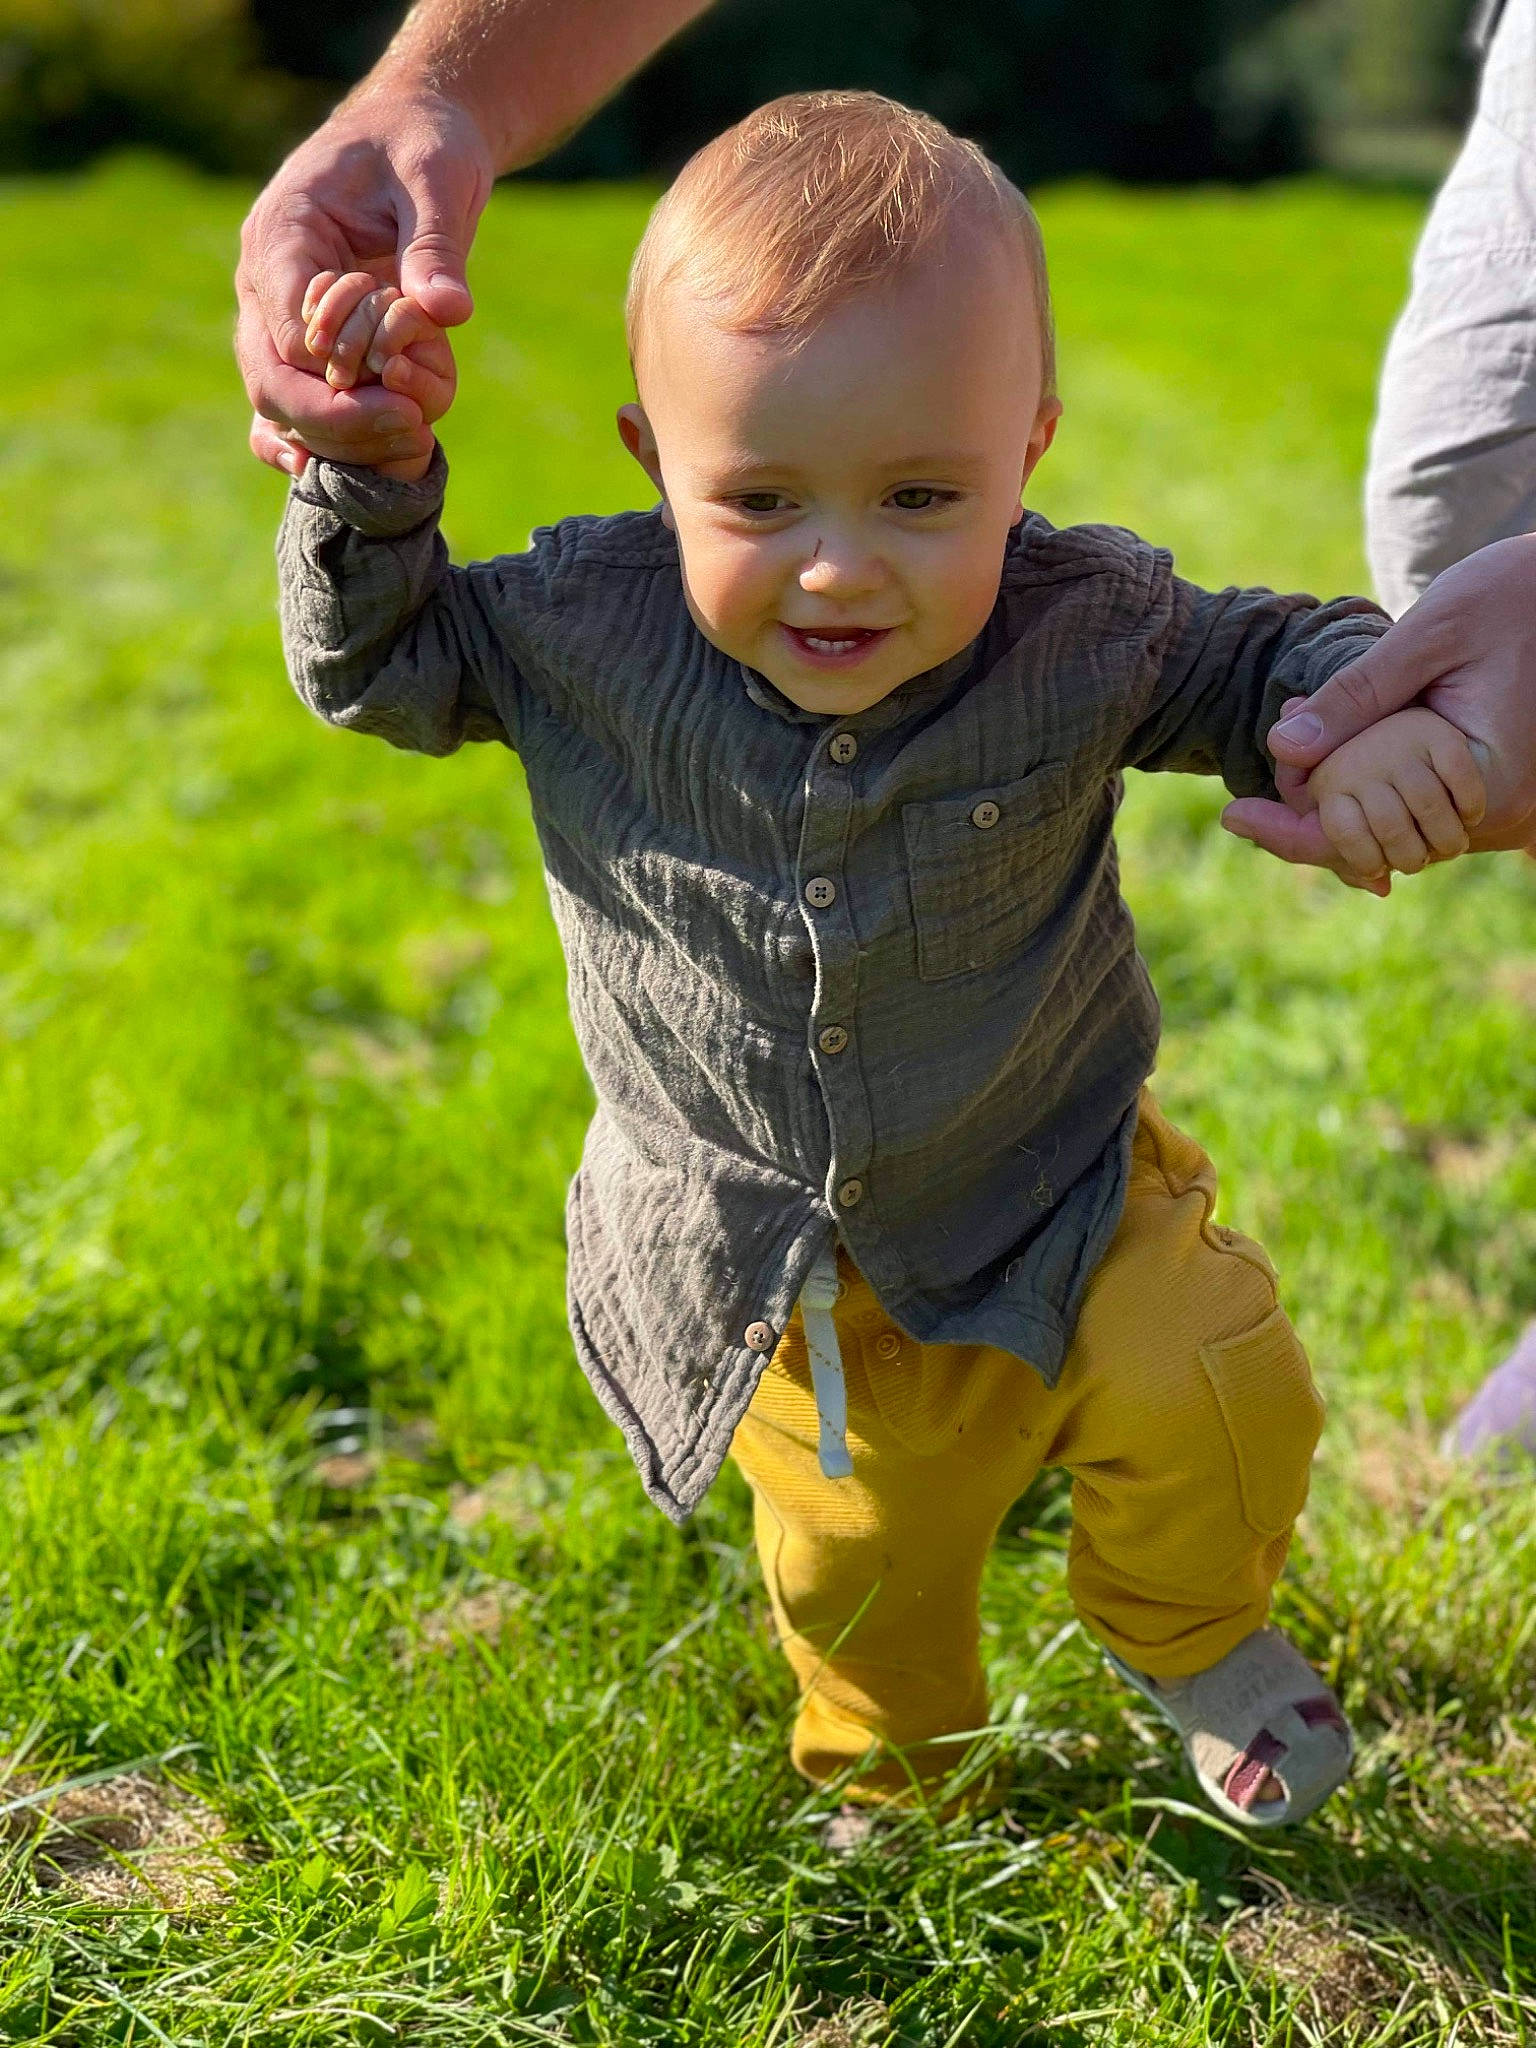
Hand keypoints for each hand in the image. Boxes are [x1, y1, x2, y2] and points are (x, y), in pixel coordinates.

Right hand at [237, 85, 492, 475]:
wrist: (412, 137)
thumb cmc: (422, 147)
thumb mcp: (437, 179)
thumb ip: (437, 244)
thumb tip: (448, 312)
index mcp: (282, 233)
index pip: (287, 334)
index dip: (340, 382)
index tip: (407, 409)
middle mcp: (264, 281)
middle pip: (271, 378)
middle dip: (335, 421)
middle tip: (412, 436)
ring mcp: (274, 314)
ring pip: (275, 402)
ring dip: (336, 439)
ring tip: (406, 450)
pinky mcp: (302, 340)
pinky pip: (286, 404)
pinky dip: (312, 441)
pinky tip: (348, 472)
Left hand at [1222, 535, 1535, 873]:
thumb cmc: (1506, 596)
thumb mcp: (1426, 637)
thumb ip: (1358, 695)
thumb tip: (1282, 747)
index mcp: (1487, 781)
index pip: (1373, 837)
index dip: (1297, 835)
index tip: (1233, 815)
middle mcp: (1494, 810)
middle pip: (1376, 845)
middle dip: (1312, 809)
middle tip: (1278, 738)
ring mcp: (1488, 804)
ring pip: (1388, 830)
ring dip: (1334, 795)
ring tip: (1297, 730)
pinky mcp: (1477, 787)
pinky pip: (1407, 807)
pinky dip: (1361, 782)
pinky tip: (1324, 740)